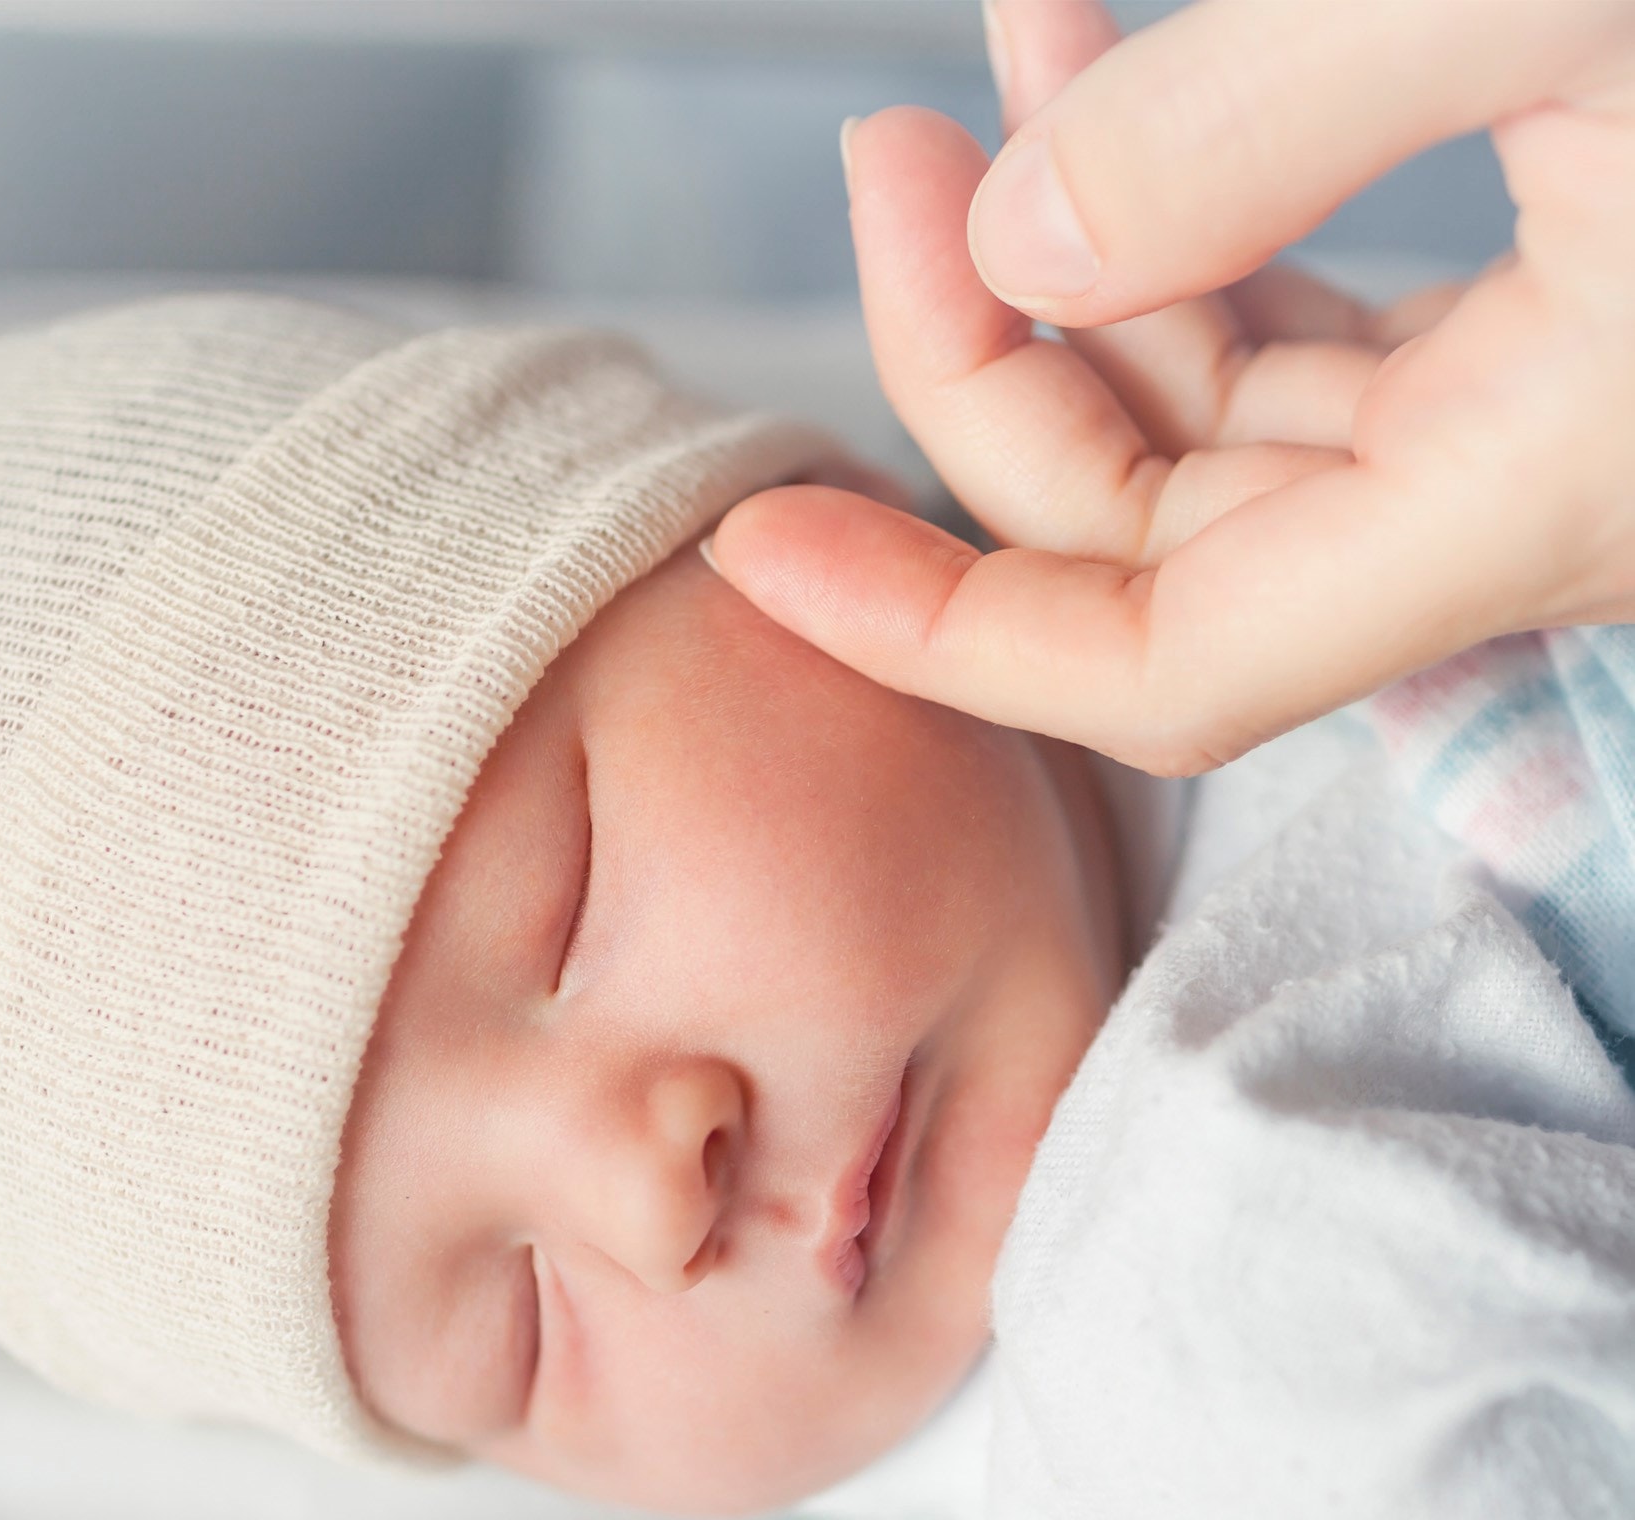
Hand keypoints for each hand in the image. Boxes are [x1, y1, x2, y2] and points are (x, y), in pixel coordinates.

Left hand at [708, 0, 1634, 774]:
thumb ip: (1270, 118)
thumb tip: (1028, 223)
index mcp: (1519, 500)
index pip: (1147, 666)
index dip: (933, 630)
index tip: (754, 544)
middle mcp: (1507, 507)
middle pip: (1141, 532)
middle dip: (978, 363)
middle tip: (888, 158)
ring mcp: (1528, 429)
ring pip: (1212, 427)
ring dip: (1073, 263)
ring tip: (989, 63)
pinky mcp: (1553, 328)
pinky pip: (1303, 335)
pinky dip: (1191, 225)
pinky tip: (1113, 76)